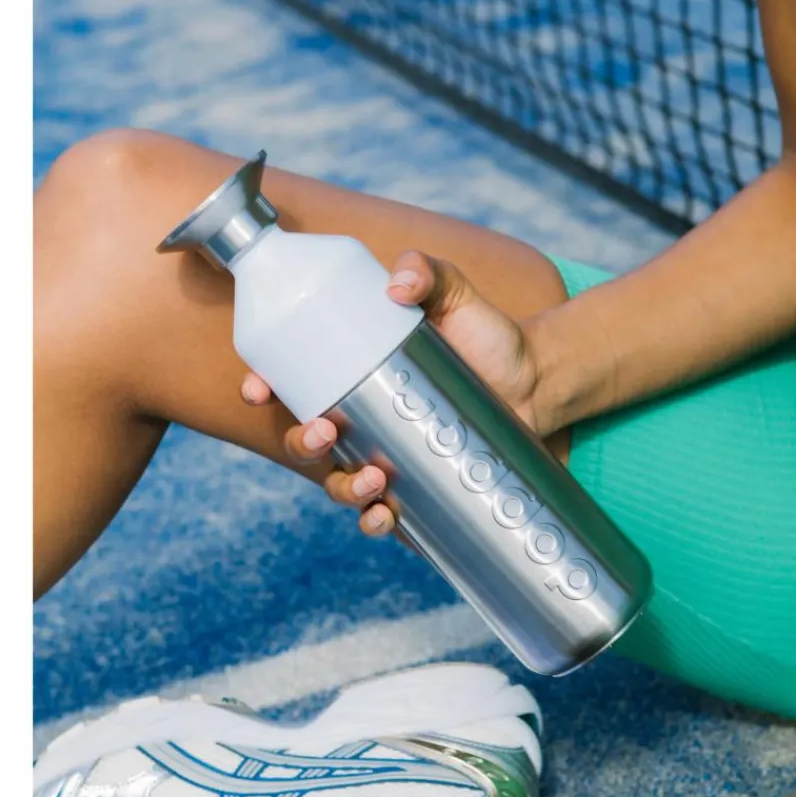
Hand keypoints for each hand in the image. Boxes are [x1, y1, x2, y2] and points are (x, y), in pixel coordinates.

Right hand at [240, 249, 541, 537]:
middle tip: (327, 430)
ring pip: (338, 485)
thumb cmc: (485, 336)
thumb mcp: (455, 295)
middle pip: (304, 441)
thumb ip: (427, 273)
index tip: (259, 388)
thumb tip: (398, 283)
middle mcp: (360, 420)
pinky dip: (375, 523)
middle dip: (302, 442)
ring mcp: (384, 458)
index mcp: (350, 373)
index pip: (290, 383)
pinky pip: (381, 516)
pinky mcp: (415, 490)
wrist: (536, 382)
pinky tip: (385, 516)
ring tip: (375, 478)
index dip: (262, 387)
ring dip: (343, 488)